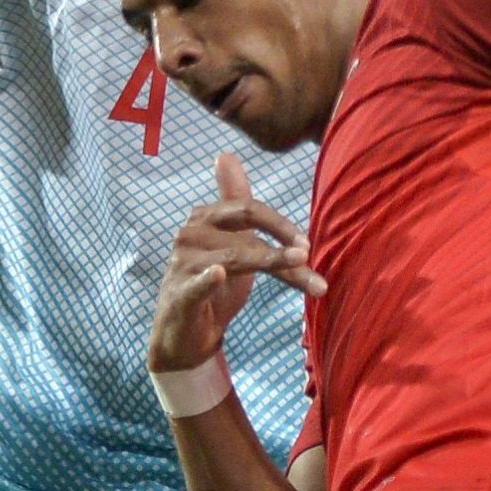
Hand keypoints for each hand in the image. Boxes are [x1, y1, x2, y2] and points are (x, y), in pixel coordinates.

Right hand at [148, 151, 323, 375]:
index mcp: (206, 218)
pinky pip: (196, 283)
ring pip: (235, 258)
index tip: (308, 244)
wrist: (187, 336)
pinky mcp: (179, 294)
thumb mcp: (233, 243)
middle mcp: (190, 234)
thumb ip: (237, 205)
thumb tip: (225, 154)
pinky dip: (208, 279)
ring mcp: (182, 263)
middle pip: (246, 233)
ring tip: (303, 273)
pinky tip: (219, 274)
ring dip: (272, 264)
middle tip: (311, 258)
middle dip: (283, 247)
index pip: (249, 210)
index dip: (280, 225)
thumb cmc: (215, 286)